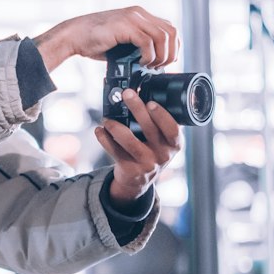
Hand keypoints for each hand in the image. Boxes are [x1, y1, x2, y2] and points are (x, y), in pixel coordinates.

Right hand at [33, 6, 178, 72]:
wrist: (73, 36)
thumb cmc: (95, 41)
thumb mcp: (122, 41)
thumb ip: (138, 45)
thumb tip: (154, 61)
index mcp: (140, 15)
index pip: (170, 28)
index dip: (174, 47)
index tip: (166, 62)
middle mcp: (139, 13)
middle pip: (171, 31)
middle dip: (171, 53)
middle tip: (160, 66)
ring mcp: (132, 17)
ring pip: (162, 36)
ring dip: (161, 56)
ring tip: (150, 66)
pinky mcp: (124, 26)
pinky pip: (147, 42)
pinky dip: (148, 55)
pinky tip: (141, 62)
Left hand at [95, 87, 181, 203]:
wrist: (139, 181)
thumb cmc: (150, 151)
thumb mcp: (160, 140)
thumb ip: (156, 123)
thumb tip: (140, 93)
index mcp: (173, 144)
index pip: (172, 129)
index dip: (162, 116)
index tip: (151, 103)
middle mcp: (163, 154)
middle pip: (150, 130)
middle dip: (137, 109)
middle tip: (127, 94)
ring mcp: (147, 164)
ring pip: (130, 142)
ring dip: (116, 127)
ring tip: (107, 118)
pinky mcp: (131, 170)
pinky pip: (115, 152)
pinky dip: (105, 139)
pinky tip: (100, 130)